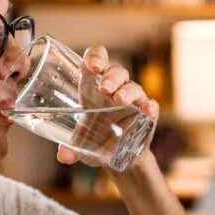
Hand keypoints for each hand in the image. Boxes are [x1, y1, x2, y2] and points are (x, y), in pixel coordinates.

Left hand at [58, 45, 159, 165]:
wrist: (117, 156)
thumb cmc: (95, 138)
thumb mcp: (80, 143)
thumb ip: (69, 148)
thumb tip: (63, 157)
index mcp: (93, 87)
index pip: (96, 60)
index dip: (95, 57)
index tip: (93, 66)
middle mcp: (114, 89)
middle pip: (116, 71)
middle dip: (111, 77)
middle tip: (105, 89)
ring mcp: (132, 100)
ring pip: (132, 87)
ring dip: (127, 91)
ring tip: (120, 100)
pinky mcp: (146, 114)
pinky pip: (151, 105)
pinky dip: (150, 106)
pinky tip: (147, 109)